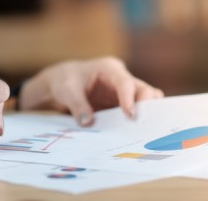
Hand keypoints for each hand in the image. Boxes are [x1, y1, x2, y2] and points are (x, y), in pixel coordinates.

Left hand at [18, 57, 162, 125]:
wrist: (60, 84)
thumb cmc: (64, 81)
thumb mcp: (66, 90)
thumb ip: (77, 105)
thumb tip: (88, 123)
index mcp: (109, 69)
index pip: (125, 82)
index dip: (129, 98)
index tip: (130, 115)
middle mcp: (121, 80)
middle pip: (144, 90)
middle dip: (148, 106)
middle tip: (145, 125)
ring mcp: (123, 94)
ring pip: (145, 102)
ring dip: (145, 116)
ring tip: (143, 134)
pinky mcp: (121, 107)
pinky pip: (134, 114)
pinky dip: (136, 124)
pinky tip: (134, 138)